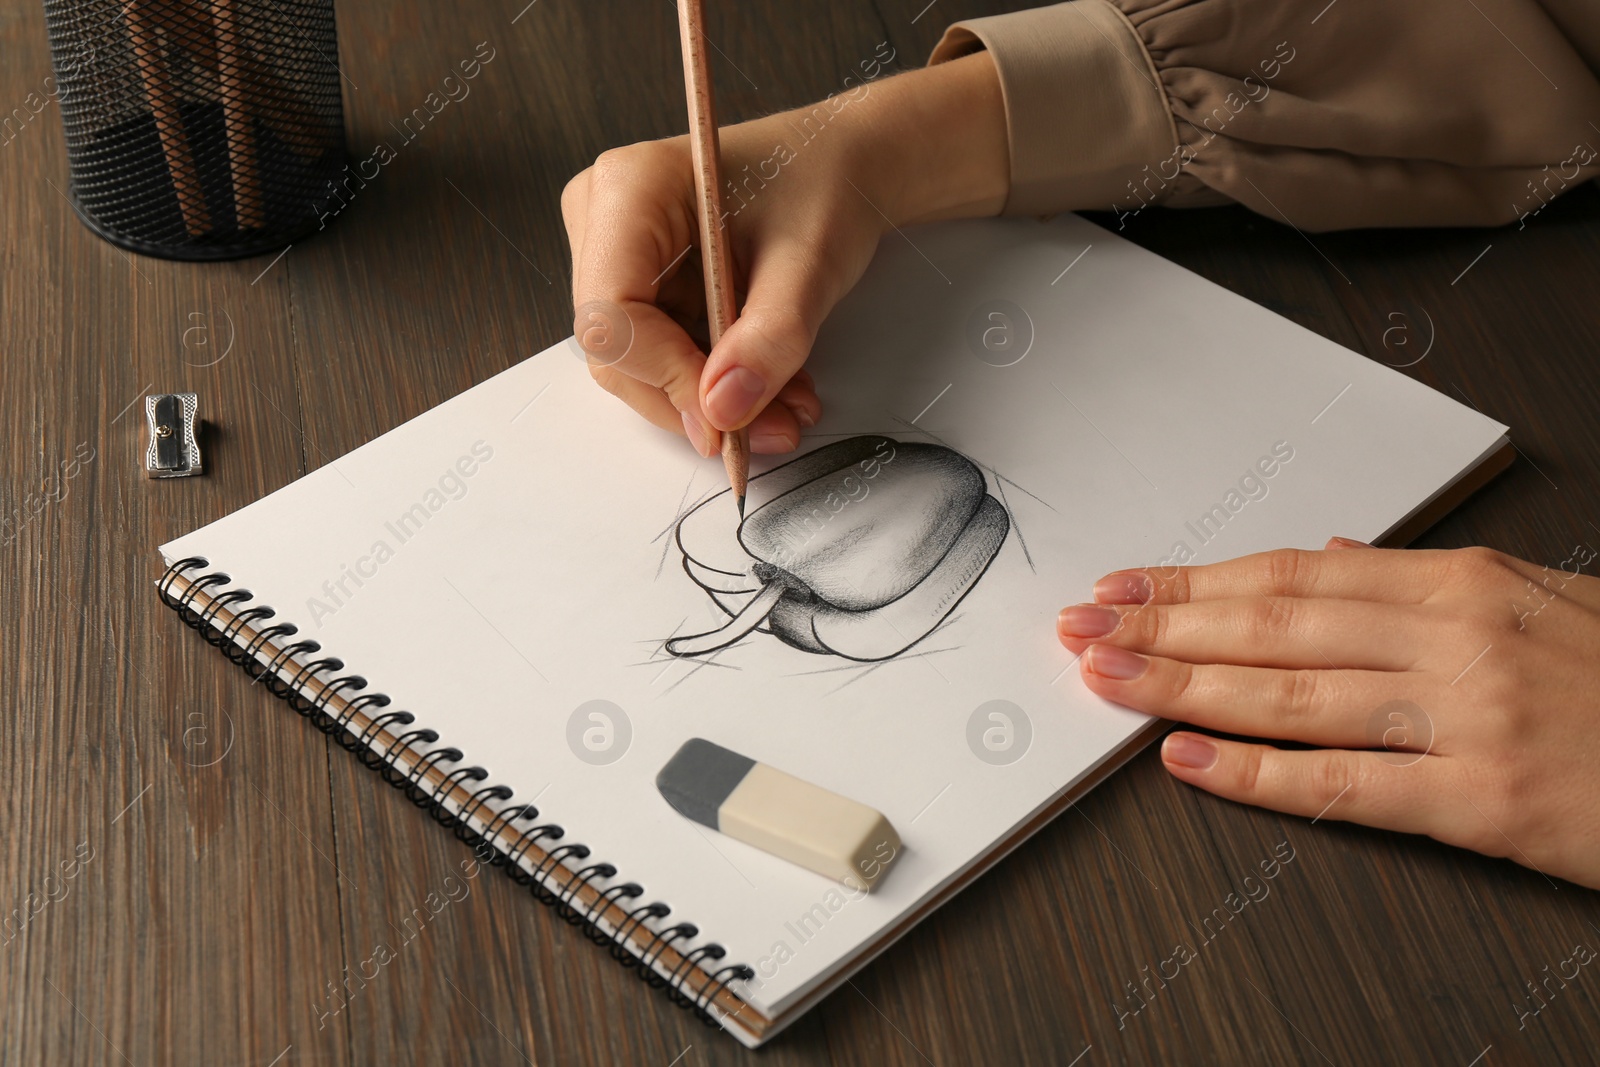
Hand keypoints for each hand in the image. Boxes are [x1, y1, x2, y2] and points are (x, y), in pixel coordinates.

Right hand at [560, 51, 1007, 455]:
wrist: (845, 166)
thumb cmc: (824, 184)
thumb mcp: (809, 264)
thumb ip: (768, 339)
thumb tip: (722, 410)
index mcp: (629, 189)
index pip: (612, 313)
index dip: (664, 376)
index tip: (725, 417)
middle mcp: (604, 219)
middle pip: (617, 349)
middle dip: (694, 399)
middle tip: (771, 428)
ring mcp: (617, 254)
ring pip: (640, 365)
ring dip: (714, 400)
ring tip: (785, 408)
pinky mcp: (642, 284)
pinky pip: (663, 357)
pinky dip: (718, 382)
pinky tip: (772, 386)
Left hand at [1059, 540, 1599, 889]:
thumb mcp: (1539, 599)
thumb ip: (1425, 582)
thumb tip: (1332, 556)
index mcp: (1464, 581)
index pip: (1293, 572)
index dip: (1195, 581)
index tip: (1126, 585)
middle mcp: (1456, 638)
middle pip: (1272, 626)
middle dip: (1163, 626)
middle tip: (1085, 627)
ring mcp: (1467, 720)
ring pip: (1290, 697)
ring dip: (1182, 688)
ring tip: (1107, 681)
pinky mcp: (1484, 802)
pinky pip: (1343, 785)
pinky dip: (1255, 775)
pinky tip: (1188, 763)